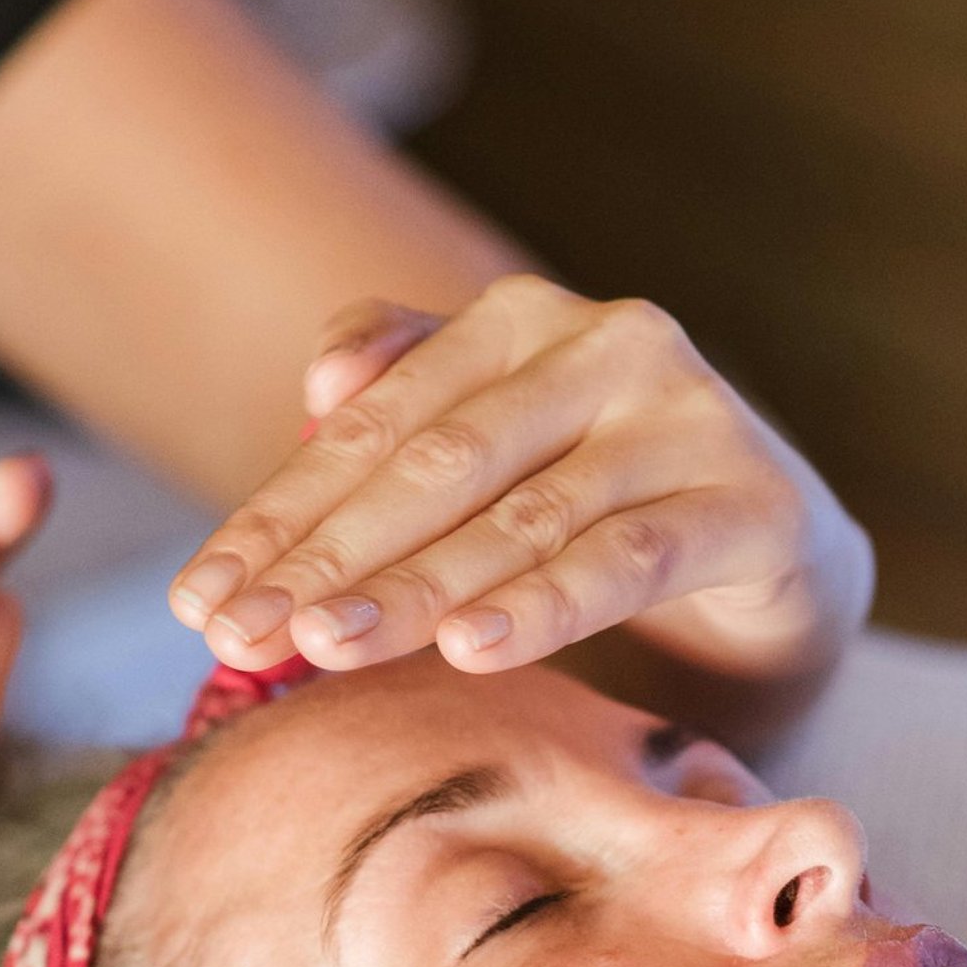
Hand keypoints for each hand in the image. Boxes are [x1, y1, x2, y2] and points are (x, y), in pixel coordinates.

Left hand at [168, 277, 871, 686]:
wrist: (771, 549)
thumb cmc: (596, 498)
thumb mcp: (491, 446)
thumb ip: (401, 394)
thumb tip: (317, 384)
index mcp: (518, 320)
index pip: (373, 425)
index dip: (276, 516)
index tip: (196, 600)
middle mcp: (607, 345)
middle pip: (437, 465)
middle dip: (325, 558)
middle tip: (236, 635)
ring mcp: (686, 419)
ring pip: (523, 517)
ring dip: (414, 588)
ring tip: (324, 645)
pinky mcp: (752, 503)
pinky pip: (629, 557)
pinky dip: (545, 602)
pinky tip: (471, 646)